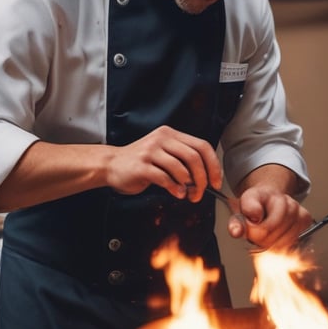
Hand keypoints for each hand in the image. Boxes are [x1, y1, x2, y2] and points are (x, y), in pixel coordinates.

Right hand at [105, 125, 221, 199]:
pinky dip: (175, 188)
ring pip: (181, 168)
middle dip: (202, 179)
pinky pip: (165, 178)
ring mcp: (150, 151)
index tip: (216, 181)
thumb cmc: (141, 163)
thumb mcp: (164, 154)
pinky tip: (176, 193)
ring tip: (187, 194)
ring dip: (189, 186)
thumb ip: (183, 161)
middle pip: (194, 157)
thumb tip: (206, 178)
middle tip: (201, 193)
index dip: (213, 165)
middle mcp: (161, 139)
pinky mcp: (141, 166)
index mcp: (171, 134)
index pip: (202, 146)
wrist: (111, 165)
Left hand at [231, 185, 312, 251]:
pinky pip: (294, 241)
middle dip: (262, 240)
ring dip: (273, 243)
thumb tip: (236, 232)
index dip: (252, 232)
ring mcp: (298, 209)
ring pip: (285, 242)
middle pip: (273, 236)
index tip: (248, 226)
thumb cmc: (255, 204)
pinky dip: (284, 243)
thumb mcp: (240, 209)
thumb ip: (236, 222)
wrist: (269, 197)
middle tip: (257, 231)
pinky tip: (278, 234)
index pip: (263, 228)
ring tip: (267, 232)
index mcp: (268, 195)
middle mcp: (287, 201)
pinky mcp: (306, 219)